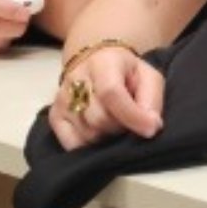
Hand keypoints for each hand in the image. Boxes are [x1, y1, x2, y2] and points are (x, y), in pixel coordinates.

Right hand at [50, 42, 164, 149]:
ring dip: (108, 137)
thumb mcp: (148, 77)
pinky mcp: (54, 116)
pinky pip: (72, 144)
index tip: (151, 128)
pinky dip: (90, 145)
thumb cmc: (126, 73)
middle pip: (99, 118)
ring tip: (115, 123)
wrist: (96, 62)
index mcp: (103, 63)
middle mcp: (76, 79)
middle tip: (130, 122)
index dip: (132, 115)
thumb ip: (152, 100)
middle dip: (122, 127)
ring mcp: (61, 99)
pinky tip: (100, 134)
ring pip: (87, 134)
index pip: (111, 93)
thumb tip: (151, 127)